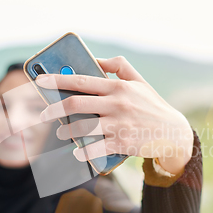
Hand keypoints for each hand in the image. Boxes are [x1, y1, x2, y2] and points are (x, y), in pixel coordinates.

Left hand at [35, 56, 192, 173]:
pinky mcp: (121, 143)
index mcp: (118, 87)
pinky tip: (76, 153)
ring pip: (82, 127)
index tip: (40, 80)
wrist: (172, 132)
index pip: (82, 81)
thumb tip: (95, 60)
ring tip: (61, 133)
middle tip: (43, 114)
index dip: (58, 80)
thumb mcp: (139, 81)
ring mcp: (118, 125)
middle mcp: (116, 104)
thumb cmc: (152, 105)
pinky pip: (94, 149)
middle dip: (54, 109)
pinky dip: (82, 152)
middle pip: (76, 104)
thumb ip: (118, 66)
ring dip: (66, 131)